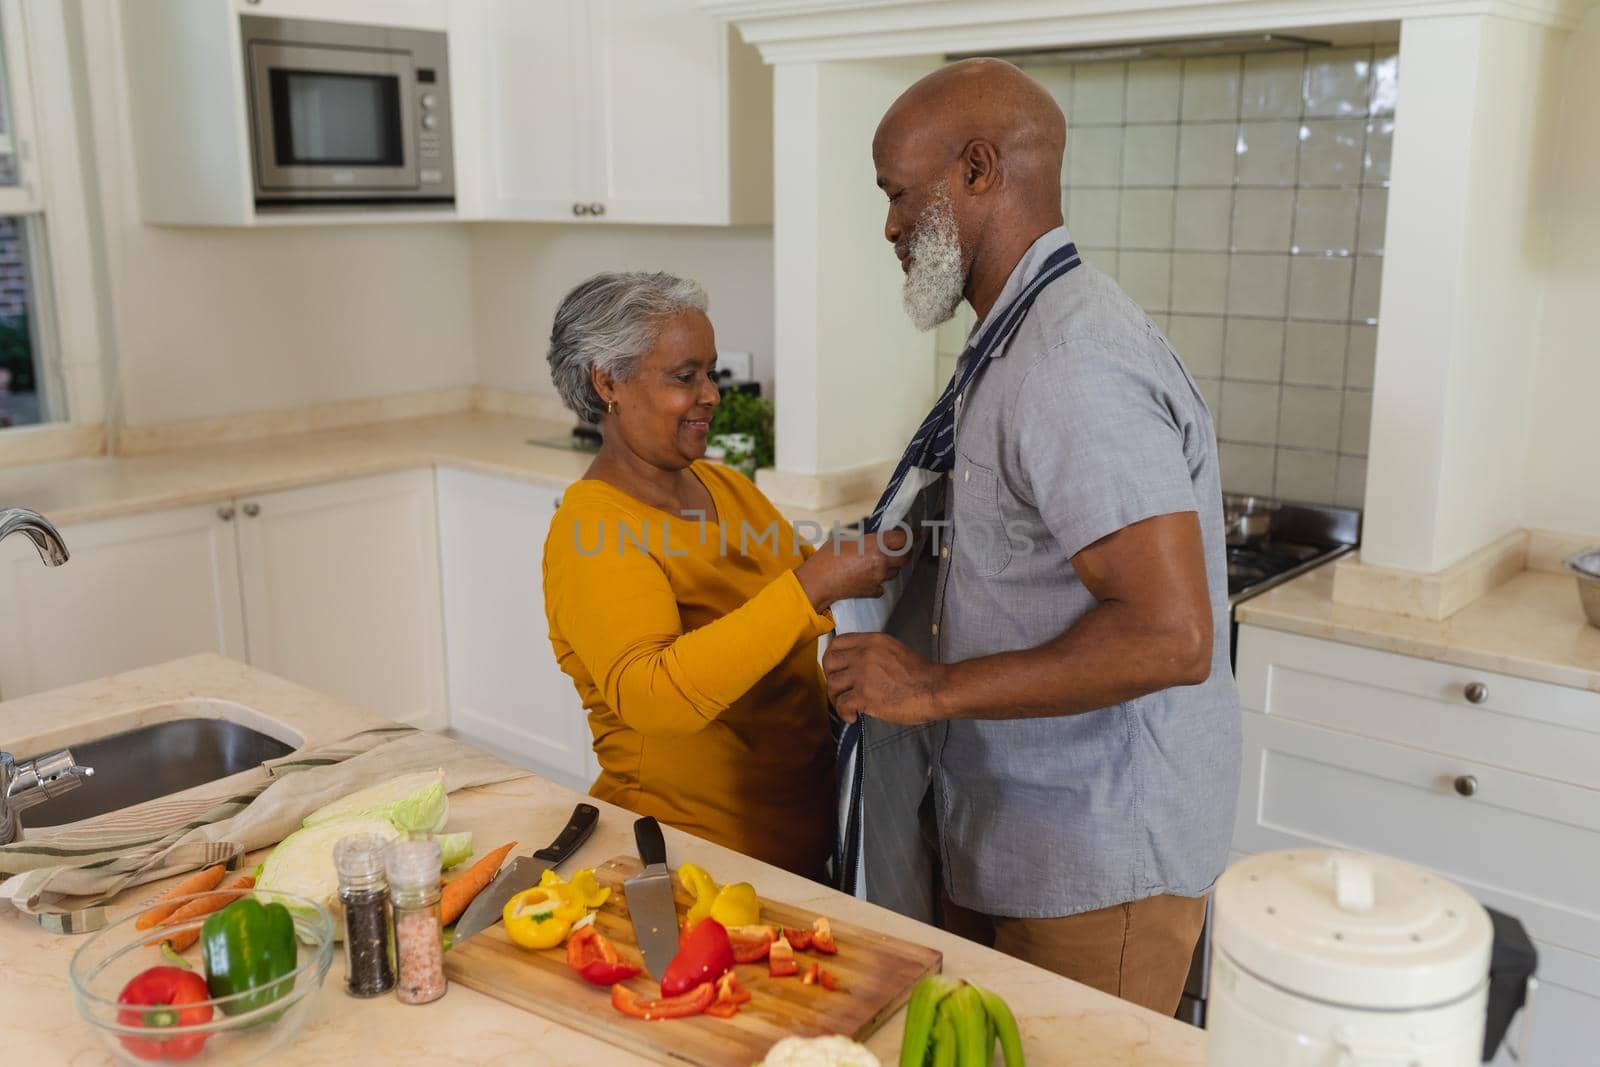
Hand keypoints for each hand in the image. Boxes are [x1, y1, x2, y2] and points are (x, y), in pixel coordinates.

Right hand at [794, 529, 910, 610]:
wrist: (818, 582)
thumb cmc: (827, 557)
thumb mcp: (845, 538)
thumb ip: (865, 539)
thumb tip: (875, 539)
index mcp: (875, 545)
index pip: (903, 538)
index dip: (913, 534)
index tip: (919, 531)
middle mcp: (881, 562)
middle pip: (905, 557)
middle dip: (905, 551)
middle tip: (901, 547)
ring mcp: (878, 578)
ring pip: (895, 572)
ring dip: (891, 566)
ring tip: (879, 562)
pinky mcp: (872, 591)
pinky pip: (883, 585)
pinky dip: (879, 581)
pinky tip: (868, 576)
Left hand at [822, 632, 944, 724]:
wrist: (934, 689)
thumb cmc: (919, 674)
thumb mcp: (893, 651)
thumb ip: (873, 653)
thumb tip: (855, 667)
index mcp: (872, 641)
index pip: (838, 643)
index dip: (832, 658)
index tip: (836, 670)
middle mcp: (863, 654)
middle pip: (829, 662)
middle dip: (831, 677)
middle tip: (840, 689)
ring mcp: (862, 674)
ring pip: (833, 684)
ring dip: (836, 698)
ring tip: (848, 707)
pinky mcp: (864, 694)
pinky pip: (842, 704)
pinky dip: (844, 713)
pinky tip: (853, 718)